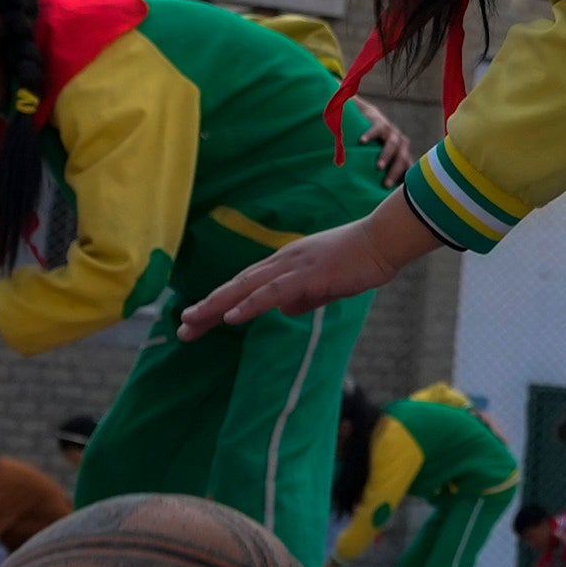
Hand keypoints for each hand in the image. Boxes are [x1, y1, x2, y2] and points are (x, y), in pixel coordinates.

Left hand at [178, 206, 429, 337]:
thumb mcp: (328, 284)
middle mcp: (281, 262)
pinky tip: (231, 316)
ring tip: (192, 321)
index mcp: (285, 264)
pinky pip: (272, 292)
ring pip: (246, 288)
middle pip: (236, 286)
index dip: (218, 303)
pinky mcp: (307, 274)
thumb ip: (305, 297)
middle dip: (207, 307)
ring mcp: (292, 266)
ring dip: (217, 305)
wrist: (384, 240)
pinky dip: (250, 304)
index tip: (197, 321)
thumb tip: (286, 311)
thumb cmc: (360, 260)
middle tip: (181, 327)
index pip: (244, 286)